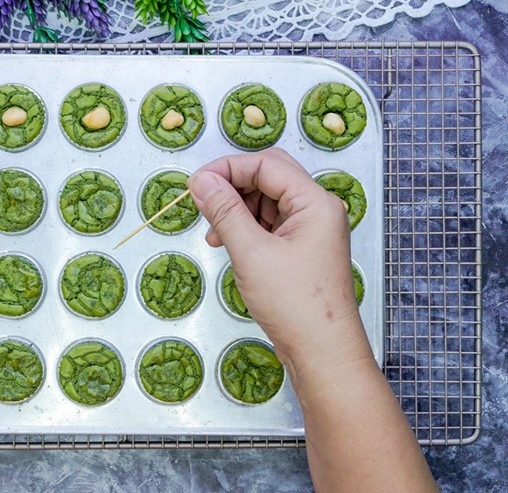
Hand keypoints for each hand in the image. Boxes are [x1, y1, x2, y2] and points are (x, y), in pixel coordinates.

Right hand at [187, 148, 370, 371]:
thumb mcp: (251, 253)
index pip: (266, 165)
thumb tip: (201, 181)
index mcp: (315, 202)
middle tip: (203, 202)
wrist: (322, 352)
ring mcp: (312, 229)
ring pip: (267, 199)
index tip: (196, 184)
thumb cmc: (294, 304)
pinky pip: (270, 223)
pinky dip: (246, 226)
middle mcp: (318, 209)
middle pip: (269, 176)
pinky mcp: (303, 247)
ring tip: (214, 232)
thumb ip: (224, 211)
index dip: (227, 168)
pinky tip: (227, 242)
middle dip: (233, 186)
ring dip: (237, 208)